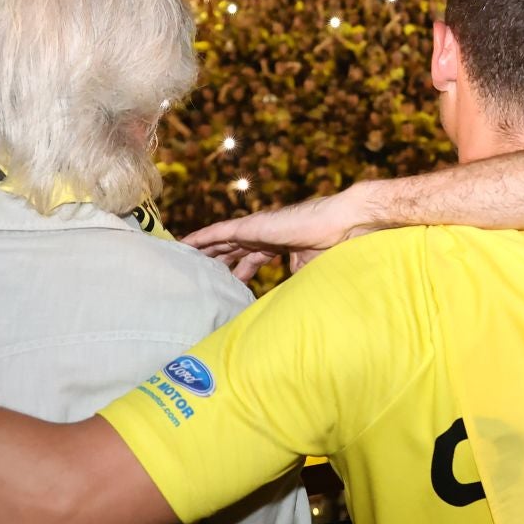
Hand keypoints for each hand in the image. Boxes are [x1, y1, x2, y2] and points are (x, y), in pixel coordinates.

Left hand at [183, 189, 375, 281]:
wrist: (340, 226)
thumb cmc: (332, 247)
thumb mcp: (307, 270)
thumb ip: (291, 279)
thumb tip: (282, 298)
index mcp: (278, 244)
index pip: (250, 258)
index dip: (238, 269)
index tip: (228, 283)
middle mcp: (264, 235)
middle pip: (231, 250)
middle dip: (216, 261)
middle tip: (198, 276)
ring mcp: (256, 228)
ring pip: (220, 241)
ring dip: (202, 251)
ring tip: (183, 260)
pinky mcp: (250, 225)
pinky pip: (218, 232)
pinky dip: (200, 238)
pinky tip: (184, 244)